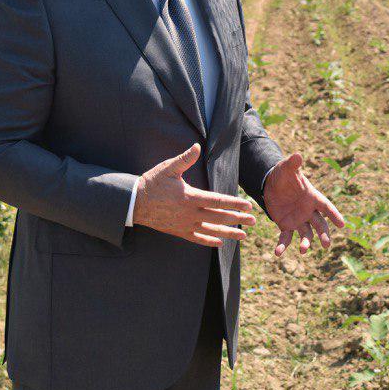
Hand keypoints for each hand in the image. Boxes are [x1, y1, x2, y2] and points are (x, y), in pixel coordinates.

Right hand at [133, 144, 255, 247]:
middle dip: (238, 219)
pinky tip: (219, 243)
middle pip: (219, 217)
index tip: (248, 206)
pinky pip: (197, 238)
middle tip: (254, 221)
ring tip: (243, 236)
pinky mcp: (178, 231)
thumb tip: (196, 146)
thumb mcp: (168, 168)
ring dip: (228, 233)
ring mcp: (184, 224)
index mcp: (190, 197)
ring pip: (211, 230)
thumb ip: (184, 159)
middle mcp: (190, 213)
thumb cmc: (152, 183)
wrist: (134, 203)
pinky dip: (209, 241)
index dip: (235, 204)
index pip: (218, 201)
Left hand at [262, 152, 345, 255]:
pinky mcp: (286, 225)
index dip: (334, 215)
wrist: (271, 184)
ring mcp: (298, 220)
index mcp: (312, 197)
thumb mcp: (286, 169)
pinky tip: (278, 252)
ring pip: (306, 234)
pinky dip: (283, 245)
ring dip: (306, 243)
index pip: (326, 207)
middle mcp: (308, 211)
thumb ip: (293, 164)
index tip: (342, 224)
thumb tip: (297, 155)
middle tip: (326, 244)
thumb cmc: (283, 175)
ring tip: (303, 250)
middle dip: (324, 234)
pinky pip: (286, 238)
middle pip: (320, 225)